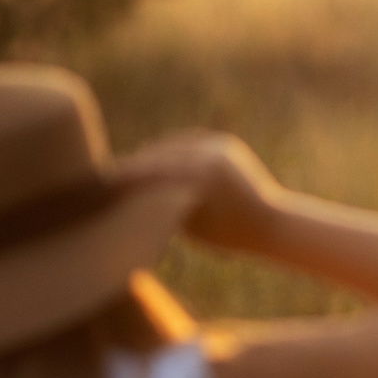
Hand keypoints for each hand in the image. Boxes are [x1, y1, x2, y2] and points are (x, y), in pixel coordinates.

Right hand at [115, 132, 285, 252]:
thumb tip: (131, 195)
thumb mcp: (188, 226)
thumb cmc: (229, 236)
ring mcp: (217, 146)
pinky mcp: (224, 143)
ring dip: (150, 154)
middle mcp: (207, 155)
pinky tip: (154, 154)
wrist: (274, 223)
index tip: (103, 185)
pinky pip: (189, 141)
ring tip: (129, 165)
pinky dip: (172, 148)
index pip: (149, 174)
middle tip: (110, 172)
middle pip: (156, 156)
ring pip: (171, 145)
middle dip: (134, 165)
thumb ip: (161, 205)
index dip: (124, 179)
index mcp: (198, 177)